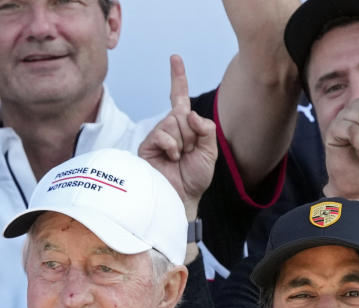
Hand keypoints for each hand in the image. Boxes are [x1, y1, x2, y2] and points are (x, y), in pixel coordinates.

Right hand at [138, 55, 217, 218]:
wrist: (181, 198)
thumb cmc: (194, 178)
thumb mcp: (210, 152)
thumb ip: (206, 129)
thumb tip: (189, 113)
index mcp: (185, 127)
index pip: (180, 98)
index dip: (178, 78)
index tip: (174, 58)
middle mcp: (170, 128)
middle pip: (182, 113)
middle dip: (191, 134)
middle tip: (188, 154)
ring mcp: (158, 136)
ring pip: (173, 122)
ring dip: (182, 142)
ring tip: (179, 159)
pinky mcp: (147, 145)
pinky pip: (163, 134)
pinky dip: (171, 147)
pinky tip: (170, 159)